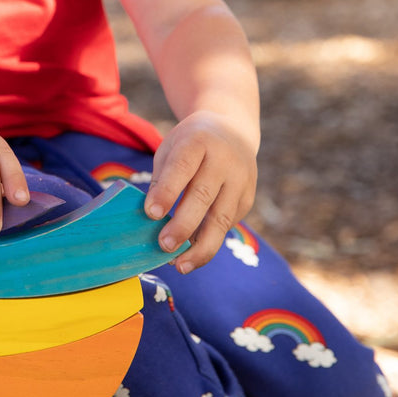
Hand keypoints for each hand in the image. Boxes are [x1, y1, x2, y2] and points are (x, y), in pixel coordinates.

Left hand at [143, 111, 256, 272]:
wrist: (232, 132)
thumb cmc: (191, 144)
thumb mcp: (172, 148)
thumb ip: (162, 179)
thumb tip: (151, 218)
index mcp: (198, 141)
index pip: (182, 168)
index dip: (167, 192)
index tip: (150, 213)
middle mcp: (224, 160)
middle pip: (203, 196)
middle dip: (182, 225)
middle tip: (163, 246)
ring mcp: (240, 181)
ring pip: (221, 219)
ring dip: (200, 247)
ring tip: (180, 265)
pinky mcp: (247, 199)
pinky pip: (227, 226)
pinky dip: (208, 243)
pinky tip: (192, 256)